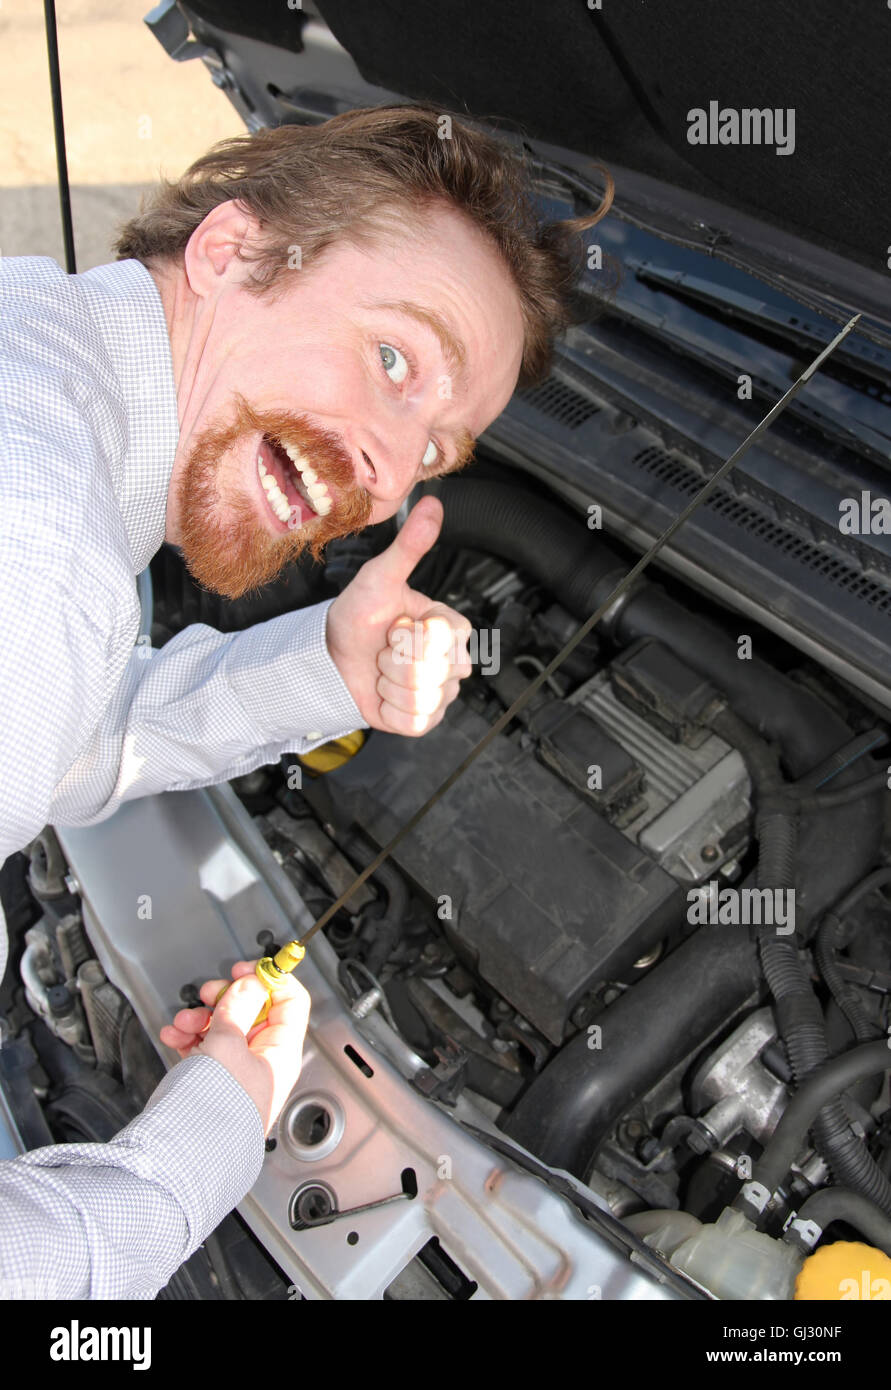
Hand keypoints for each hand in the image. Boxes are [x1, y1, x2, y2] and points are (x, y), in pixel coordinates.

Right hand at [159, 960, 309, 1133]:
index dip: (270, 980)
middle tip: (209, 993)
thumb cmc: (213, 1109)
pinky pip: (206, 1049)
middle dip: (227, 998)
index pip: (291, 1002)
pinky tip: (173, 1036)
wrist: (182, 1153)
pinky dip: (190, 1038)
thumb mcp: (227, 1043)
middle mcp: (264, 1063)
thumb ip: (239, 1006)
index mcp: (281, 1053)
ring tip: (183, 1022)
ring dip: (202, 1018)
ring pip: (226, 1029)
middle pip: (254, 1013)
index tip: (245, 969)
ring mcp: (237, 1073)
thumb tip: (252, 983)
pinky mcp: (213, 1083)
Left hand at [327, 496, 472, 735]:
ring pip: (424, 695)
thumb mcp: (380, 577)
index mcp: (451, 628)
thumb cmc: (358, 616)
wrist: (330, 656)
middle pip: (437, 670)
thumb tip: (432, 503)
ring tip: (381, 668)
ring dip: (390, 682)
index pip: (449, 638)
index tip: (395, 624)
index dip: (413, 634)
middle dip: (397, 658)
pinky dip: (390, 708)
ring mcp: (441, 692)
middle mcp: (452, 661)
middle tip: (385, 647)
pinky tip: (382, 693)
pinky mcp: (424, 720)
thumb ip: (410, 545)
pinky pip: (416, 721)